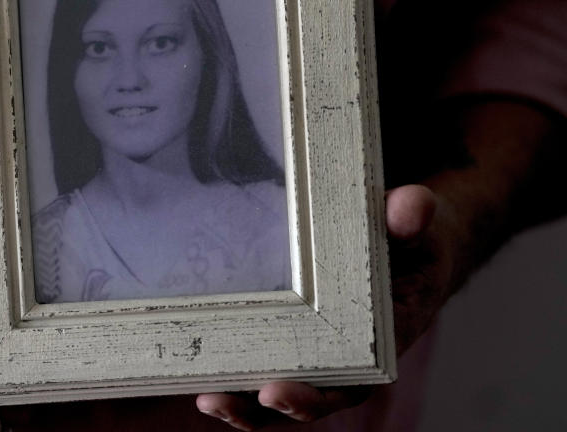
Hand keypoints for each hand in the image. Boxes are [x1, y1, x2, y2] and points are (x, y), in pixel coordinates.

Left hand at [195, 183, 456, 429]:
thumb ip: (411, 220)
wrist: (405, 245)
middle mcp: (347, 358)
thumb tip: (412, 205)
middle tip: (223, 400)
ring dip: (239, 401)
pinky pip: (260, 365)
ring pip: (276, 391)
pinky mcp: (290, 337)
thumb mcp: (416, 229)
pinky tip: (197, 372)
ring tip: (206, 398)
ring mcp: (315, 352)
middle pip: (303, 397)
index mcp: (379, 342)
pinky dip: (232, 374)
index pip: (346, 382)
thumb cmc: (410, 243)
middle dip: (260, 406)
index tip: (276, 390)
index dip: (311, 395)